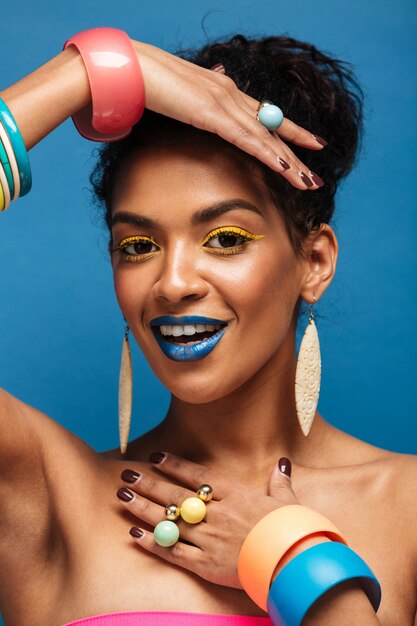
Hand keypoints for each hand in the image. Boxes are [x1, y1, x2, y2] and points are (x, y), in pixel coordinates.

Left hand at [116, 452, 298, 587]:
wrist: (294, 565)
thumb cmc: (293, 532)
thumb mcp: (287, 502)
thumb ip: (279, 482)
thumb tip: (282, 463)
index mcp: (236, 495)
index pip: (197, 475)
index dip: (174, 465)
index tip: (155, 457)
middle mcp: (217, 513)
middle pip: (175, 495)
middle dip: (148, 483)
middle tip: (125, 473)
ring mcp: (209, 539)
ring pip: (168, 520)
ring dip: (143, 508)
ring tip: (121, 496)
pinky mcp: (205, 565)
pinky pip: (172, 553)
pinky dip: (152, 544)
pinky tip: (134, 534)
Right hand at [132, 41, 325, 190]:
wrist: (128, 68)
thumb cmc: (146, 84)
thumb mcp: (179, 95)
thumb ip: (196, 100)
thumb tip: (205, 98)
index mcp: (223, 89)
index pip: (264, 114)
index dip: (289, 131)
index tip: (311, 144)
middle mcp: (231, 93)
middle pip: (272, 128)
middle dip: (297, 154)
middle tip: (317, 175)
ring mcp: (224, 101)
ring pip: (266, 137)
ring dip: (290, 163)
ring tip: (311, 182)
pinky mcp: (213, 113)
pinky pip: (248, 140)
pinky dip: (269, 155)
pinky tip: (286, 169)